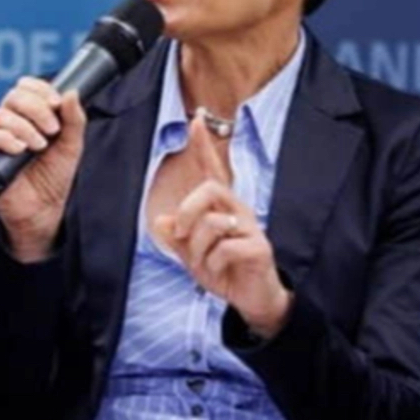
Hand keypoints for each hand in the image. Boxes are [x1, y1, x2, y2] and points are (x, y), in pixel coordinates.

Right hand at [0, 77, 85, 261]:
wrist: (44, 210)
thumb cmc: (54, 177)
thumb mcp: (71, 145)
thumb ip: (73, 119)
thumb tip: (71, 92)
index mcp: (28, 116)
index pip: (26, 87)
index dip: (40, 90)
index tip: (56, 103)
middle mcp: (9, 123)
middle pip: (13, 97)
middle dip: (36, 109)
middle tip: (52, 129)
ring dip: (24, 127)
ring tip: (39, 146)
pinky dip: (4, 139)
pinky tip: (20, 149)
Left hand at [153, 115, 291, 337]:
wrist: (252, 301)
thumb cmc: (225, 271)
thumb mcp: (192, 254)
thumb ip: (177, 237)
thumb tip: (161, 220)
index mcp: (222, 207)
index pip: (213, 169)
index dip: (204, 145)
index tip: (196, 118)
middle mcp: (238, 210)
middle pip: (209, 188)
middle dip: (188, 211)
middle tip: (182, 234)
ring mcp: (250, 228)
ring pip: (213, 223)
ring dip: (198, 249)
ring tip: (204, 264)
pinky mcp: (258, 248)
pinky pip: (225, 248)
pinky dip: (213, 263)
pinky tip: (219, 271)